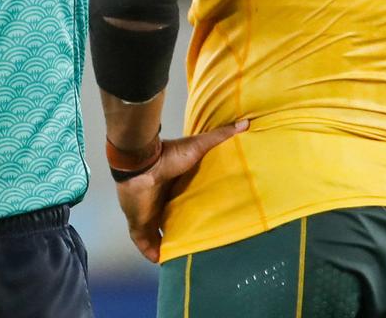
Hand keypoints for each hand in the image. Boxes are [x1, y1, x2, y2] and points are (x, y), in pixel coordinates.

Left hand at [115, 120, 247, 262]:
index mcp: (173, 186)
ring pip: (158, 235)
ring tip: (184, 258)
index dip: (193, 213)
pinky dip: (152, 252)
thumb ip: (220, 136)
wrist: (140, 162)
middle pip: (172, 221)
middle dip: (182, 232)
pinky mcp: (139, 224)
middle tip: (200, 245)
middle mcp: (161, 201)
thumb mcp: (199, 145)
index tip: (208, 222)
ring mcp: (148, 214)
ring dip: (168, 246)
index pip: (184, 203)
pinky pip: (144, 244)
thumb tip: (246, 123)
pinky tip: (163, 261)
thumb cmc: (168, 154)